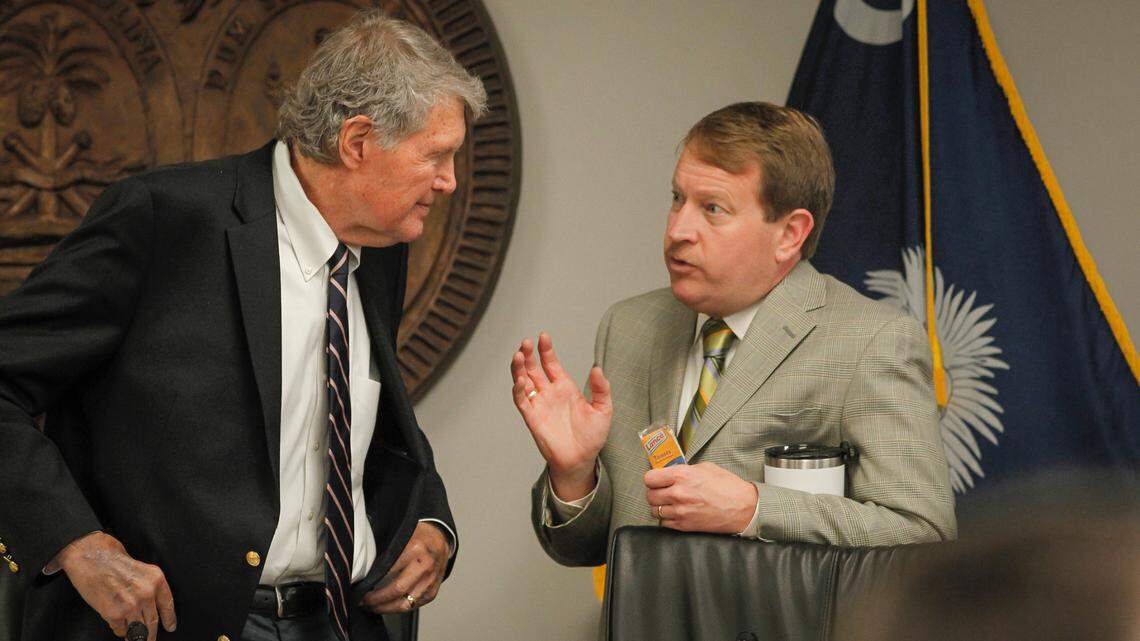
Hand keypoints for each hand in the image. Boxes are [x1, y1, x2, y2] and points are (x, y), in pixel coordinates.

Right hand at [57, 531, 176, 640]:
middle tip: (150, 639)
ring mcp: (131, 605)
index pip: (168, 605)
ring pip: (138, 630)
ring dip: (135, 635)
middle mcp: (147, 593)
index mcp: (156, 580)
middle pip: (153, 621)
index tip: (170, 627)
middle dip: (151, 634)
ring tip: (132, 637)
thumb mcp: (141, 569)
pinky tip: (116, 624)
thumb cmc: (112, 560)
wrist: (90, 557)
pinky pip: (120, 629)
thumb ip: (148, 586)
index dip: (170, 619)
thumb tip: (151, 605)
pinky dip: (119, 630)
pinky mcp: (114, 614)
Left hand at [360, 522, 448, 613]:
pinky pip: (413, 606)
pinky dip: (398, 608)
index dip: (372, 581)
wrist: (441, 538)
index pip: (388, 571)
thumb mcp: (401, 536)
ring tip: (373, 607)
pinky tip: (388, 606)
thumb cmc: (418, 537)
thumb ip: (386, 552)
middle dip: (376, 600)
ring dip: (386, 608)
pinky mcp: (433, 592)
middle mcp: (425, 566)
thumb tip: (365, 571)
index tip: (360, 588)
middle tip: (363, 602)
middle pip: (396, 590)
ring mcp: (430, 581)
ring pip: (405, 604)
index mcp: (415, 549)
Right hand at [511, 332, 612, 500]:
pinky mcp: (532, 419)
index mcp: (564, 387)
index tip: (544, 336)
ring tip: (519, 355)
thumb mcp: (604, 409)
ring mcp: (539, 405)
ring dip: (519, 369)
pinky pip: (522, 402)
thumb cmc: (592, 436)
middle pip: (533, 369)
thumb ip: (601, 389)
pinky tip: (520, 380)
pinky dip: (518, 390)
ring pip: (523, 382)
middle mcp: (549, 393)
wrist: (582, 460)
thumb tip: (597, 368)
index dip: (546, 350)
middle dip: (528, 355)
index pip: (551, 363)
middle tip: (526, 342)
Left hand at [644, 462, 758, 533]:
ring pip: (654, 511)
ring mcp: (680, 511)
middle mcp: (678, 493)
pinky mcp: (684, 525)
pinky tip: (676, 513)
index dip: (652, 479)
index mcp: (682, 475)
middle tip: (662, 491)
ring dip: (659, 506)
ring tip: (669, 503)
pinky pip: (664, 523)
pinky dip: (667, 518)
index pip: (649, 478)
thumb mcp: (705, 468)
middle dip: (654, 493)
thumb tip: (671, 472)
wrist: (743, 507)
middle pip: (649, 495)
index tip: (656, 480)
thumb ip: (685, 469)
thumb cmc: (727, 486)